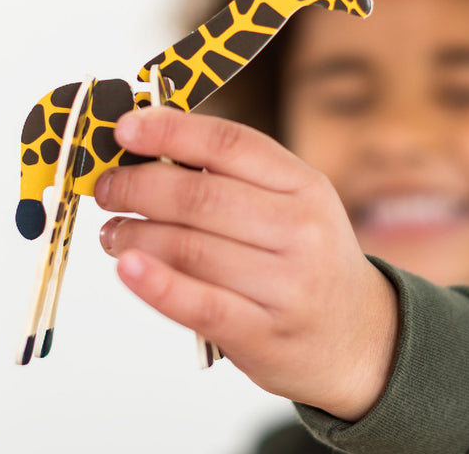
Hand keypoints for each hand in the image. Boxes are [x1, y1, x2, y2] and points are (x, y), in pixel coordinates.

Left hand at [94, 107, 397, 420]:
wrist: (361, 339)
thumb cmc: (307, 261)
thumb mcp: (293, 206)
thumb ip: (233, 178)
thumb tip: (149, 148)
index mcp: (304, 186)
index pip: (229, 144)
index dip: (169, 131)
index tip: (124, 129)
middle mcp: (300, 230)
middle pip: (200, 195)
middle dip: (137, 186)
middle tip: (107, 188)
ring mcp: (286, 285)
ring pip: (188, 247)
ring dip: (133, 235)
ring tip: (113, 233)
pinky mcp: (264, 334)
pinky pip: (199, 304)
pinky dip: (155, 283)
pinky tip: (126, 267)